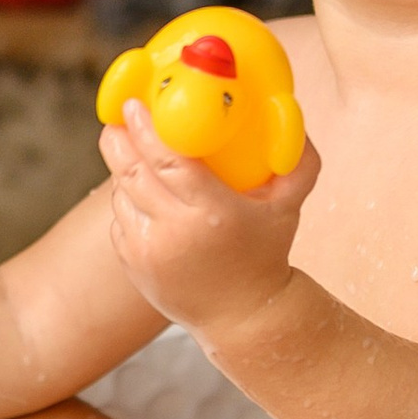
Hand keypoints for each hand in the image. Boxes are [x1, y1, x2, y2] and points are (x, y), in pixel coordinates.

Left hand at [99, 103, 317, 340]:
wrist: (243, 316)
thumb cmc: (267, 252)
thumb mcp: (290, 206)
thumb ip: (298, 159)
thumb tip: (289, 110)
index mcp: (211, 211)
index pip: (167, 159)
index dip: (146, 127)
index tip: (138, 103)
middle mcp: (174, 232)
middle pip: (132, 170)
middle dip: (119, 137)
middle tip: (122, 113)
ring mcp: (148, 252)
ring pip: (122, 193)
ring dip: (123, 166)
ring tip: (133, 147)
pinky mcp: (133, 265)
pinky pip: (119, 219)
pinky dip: (127, 199)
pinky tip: (143, 190)